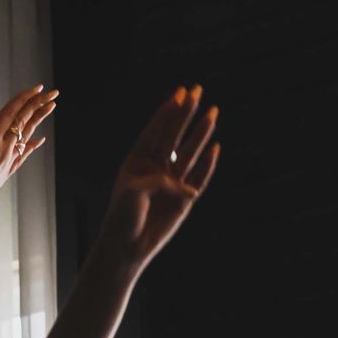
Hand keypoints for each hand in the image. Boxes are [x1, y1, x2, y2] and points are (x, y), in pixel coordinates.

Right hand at [0, 85, 57, 220]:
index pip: (11, 111)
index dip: (25, 98)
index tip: (37, 88)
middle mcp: (4, 145)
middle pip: (24, 120)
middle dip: (39, 104)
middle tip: (53, 93)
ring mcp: (9, 158)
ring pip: (27, 134)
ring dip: (39, 119)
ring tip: (51, 107)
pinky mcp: (8, 170)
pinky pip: (23, 154)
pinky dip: (31, 145)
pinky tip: (39, 139)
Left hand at [101, 85, 219, 269]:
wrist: (127, 246)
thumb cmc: (123, 216)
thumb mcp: (134, 191)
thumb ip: (158, 181)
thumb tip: (183, 186)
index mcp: (138, 160)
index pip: (156, 130)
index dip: (168, 111)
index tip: (180, 92)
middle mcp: (156, 168)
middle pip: (175, 134)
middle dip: (186, 112)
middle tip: (198, 90)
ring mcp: (171, 182)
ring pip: (190, 152)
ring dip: (200, 132)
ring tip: (213, 112)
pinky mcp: (184, 200)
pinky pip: (199, 178)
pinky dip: (207, 164)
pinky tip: (215, 147)